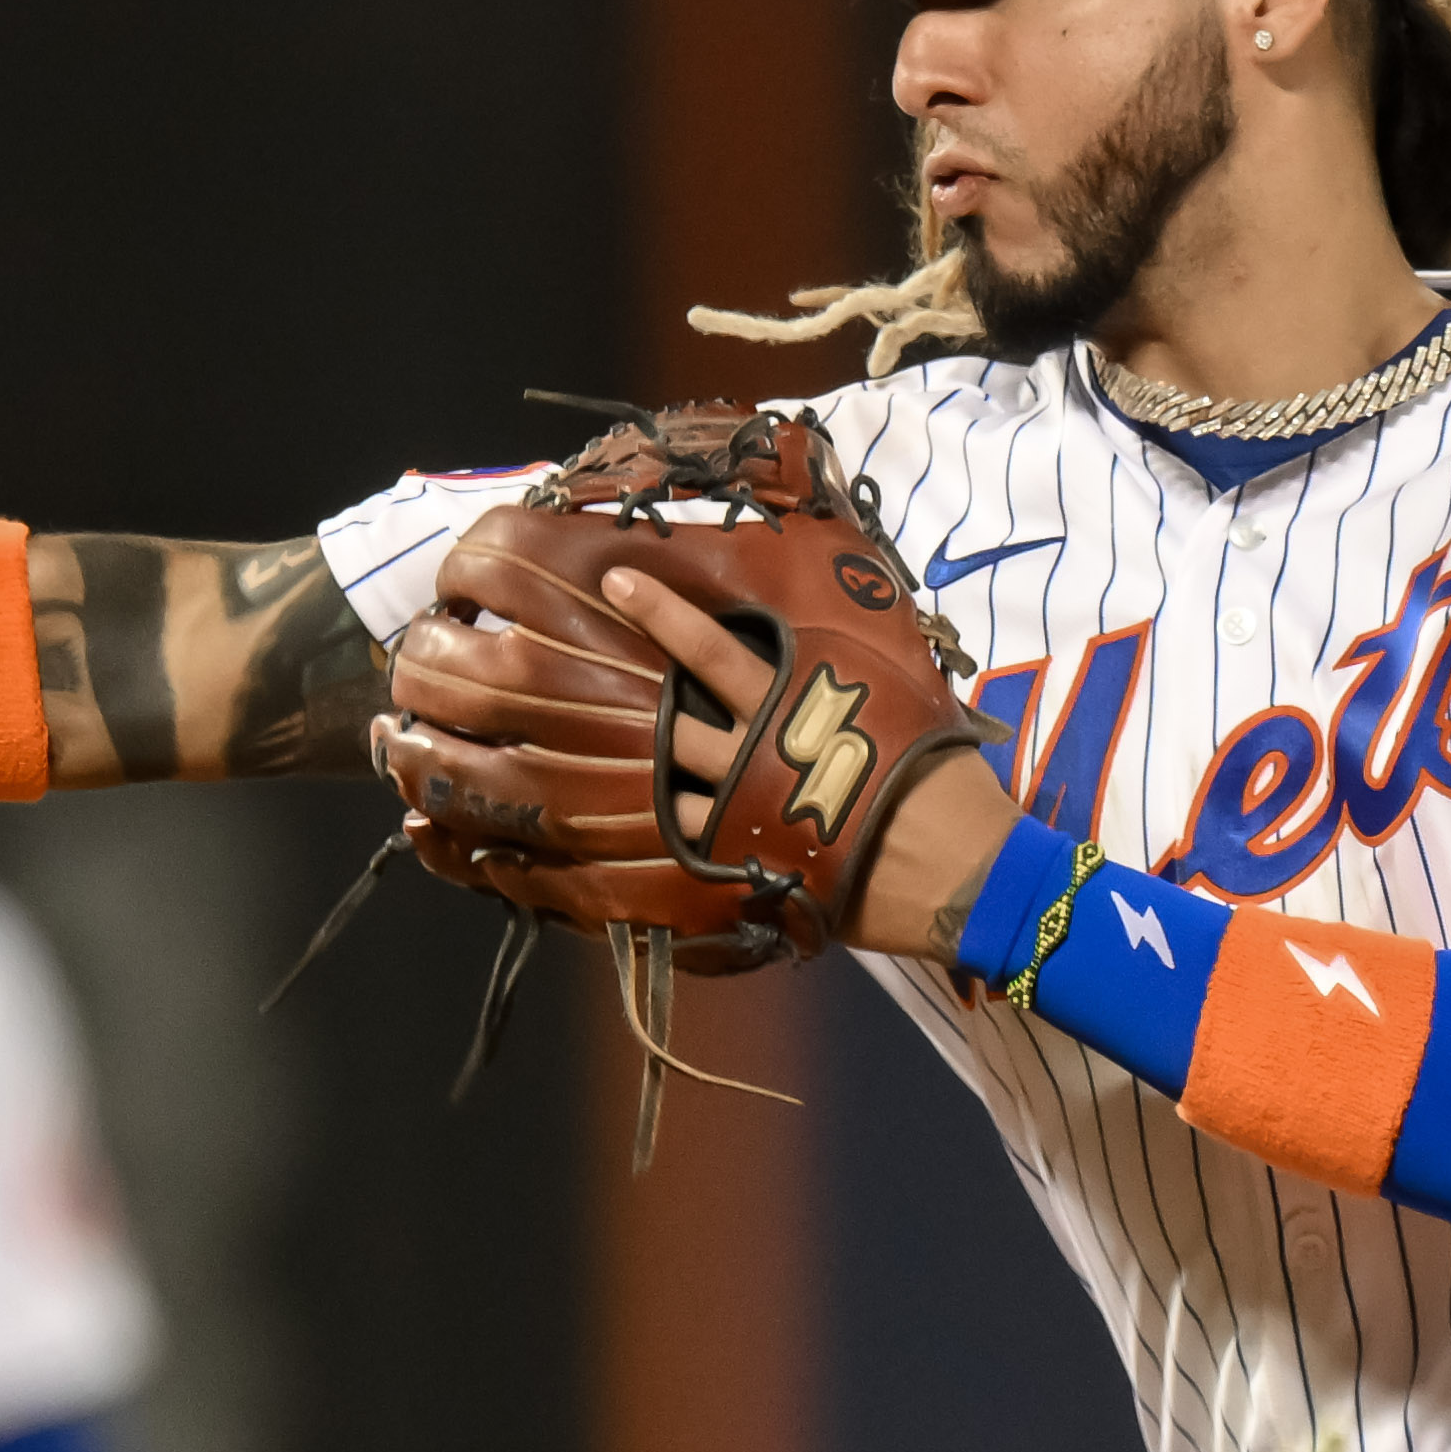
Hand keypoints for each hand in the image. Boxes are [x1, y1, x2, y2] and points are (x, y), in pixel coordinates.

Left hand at [502, 557, 1019, 960]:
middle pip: (660, 719)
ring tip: (494, 766)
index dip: (664, 615)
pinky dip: (584, 868)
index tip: (618, 580)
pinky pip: (647, 871)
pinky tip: (523, 860)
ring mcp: (736, 820)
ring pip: (638, 796)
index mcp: (794, 702)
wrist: (957, 864)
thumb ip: (854, 643)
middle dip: (596, 691)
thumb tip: (852, 577)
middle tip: (529, 665)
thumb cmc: (938, 771)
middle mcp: (752, 756)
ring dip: (564, 782)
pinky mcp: (731, 874)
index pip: (715, 652)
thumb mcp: (901, 682)